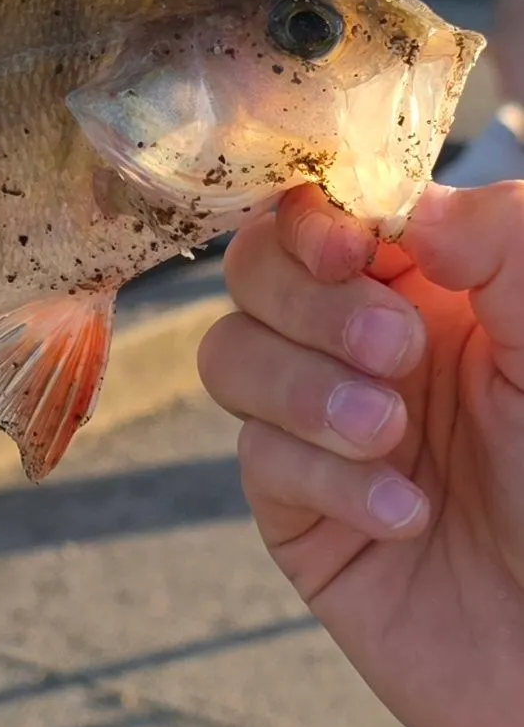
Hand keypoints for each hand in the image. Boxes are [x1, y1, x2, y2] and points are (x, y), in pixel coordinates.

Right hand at [198, 182, 523, 726]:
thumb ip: (503, 243)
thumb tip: (405, 212)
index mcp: (432, 287)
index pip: (323, 216)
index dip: (313, 221)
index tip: (350, 251)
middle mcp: (362, 346)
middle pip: (253, 273)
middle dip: (308, 305)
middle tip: (397, 352)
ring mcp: (319, 425)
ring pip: (229, 355)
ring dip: (301, 388)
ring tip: (393, 436)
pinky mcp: (296, 509)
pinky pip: (259, 459)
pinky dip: (325, 478)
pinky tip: (406, 514)